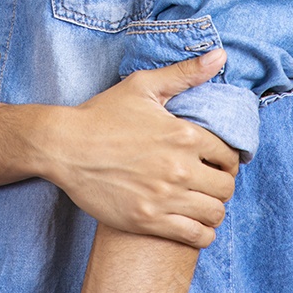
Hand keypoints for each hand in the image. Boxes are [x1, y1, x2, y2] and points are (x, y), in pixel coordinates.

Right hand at [48, 50, 238, 246]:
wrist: (64, 146)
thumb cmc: (102, 114)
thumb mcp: (143, 86)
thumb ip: (185, 73)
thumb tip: (220, 55)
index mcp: (182, 134)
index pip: (228, 155)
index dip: (227, 159)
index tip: (216, 162)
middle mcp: (178, 167)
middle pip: (226, 186)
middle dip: (222, 184)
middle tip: (208, 182)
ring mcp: (164, 197)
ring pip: (215, 214)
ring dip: (213, 209)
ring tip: (200, 202)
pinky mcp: (148, 220)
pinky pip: (196, 237)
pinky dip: (202, 233)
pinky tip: (192, 223)